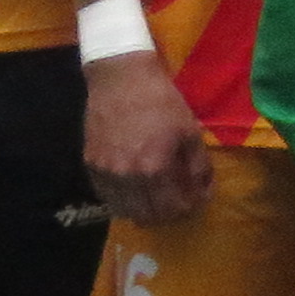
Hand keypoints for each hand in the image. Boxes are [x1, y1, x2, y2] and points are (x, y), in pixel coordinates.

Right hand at [82, 54, 213, 226]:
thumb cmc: (160, 102)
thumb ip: (198, 166)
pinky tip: (133, 192)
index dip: (188, 208)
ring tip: (156, 201)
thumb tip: (204, 190)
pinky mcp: (91, 165)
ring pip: (124, 210)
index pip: (173, 208)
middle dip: (167, 214)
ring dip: (143, 211)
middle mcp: (127, 177)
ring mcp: (105, 172)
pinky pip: (106, 196)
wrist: (121, 80)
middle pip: (147, 215)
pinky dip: (121, 200)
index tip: (196, 201)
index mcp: (154, 168)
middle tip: (177, 203)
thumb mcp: (189, 131)